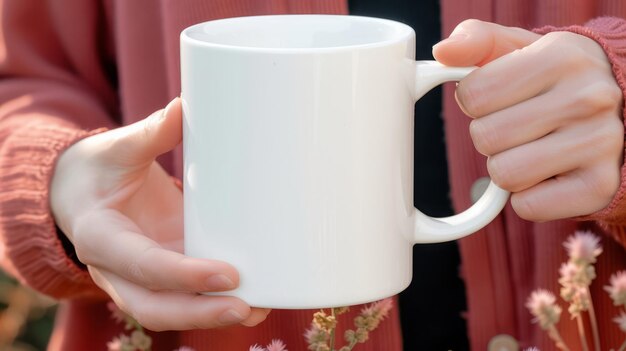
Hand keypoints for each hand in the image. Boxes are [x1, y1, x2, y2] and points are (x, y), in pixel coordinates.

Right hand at [50, 98, 269, 330]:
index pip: (142, 265)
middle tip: (247, 307)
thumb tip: (183, 108)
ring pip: (170, 312)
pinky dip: (213, 304)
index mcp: (101, 237)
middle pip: (154, 307)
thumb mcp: (116, 148)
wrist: (77, 193)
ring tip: (260, 310)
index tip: (227, 275)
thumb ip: (149, 134)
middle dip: (200, 314)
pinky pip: (183, 300)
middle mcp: (117, 270)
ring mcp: (140, 278)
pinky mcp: (161, 273)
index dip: (183, 276)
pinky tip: (253, 301)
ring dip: (212, 317)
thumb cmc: (96, 170)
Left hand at [433, 20, 623, 220]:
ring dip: (507, 167)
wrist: (617, 114)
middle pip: (485, 137)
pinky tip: (550, 174)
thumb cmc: (553, 81)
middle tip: (519, 126)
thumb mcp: (518, 49)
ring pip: (503, 174)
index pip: (472, 95)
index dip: (474, 101)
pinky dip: (528, 197)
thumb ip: (476, 41)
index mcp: (563, 56)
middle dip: (490, 135)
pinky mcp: (599, 188)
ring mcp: (600, 144)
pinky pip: (526, 206)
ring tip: (534, 149)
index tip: (499, 98)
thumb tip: (443, 51)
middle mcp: (589, 98)